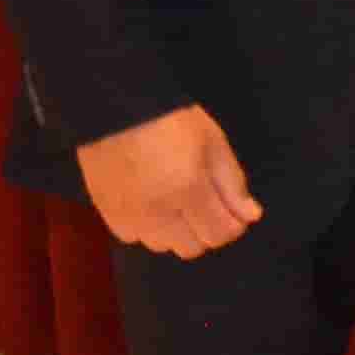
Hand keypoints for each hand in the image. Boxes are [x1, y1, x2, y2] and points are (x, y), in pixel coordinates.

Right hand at [76, 106, 262, 256]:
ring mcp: (128, 215)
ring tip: (177, 203)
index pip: (218, 234)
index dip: (233, 226)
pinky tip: (151, 205)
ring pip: (162, 246)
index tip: (234, 211)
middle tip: (206, 205)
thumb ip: (233, 184)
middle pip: (191, 248)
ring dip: (176, 232)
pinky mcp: (105, 212)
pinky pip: (133, 237)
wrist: (117, 107)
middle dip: (206, 231)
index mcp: (188, 190)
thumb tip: (250, 216)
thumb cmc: (172, 120)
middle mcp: (157, 211)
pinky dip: (146, 229)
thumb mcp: (214, 142)